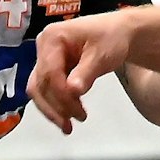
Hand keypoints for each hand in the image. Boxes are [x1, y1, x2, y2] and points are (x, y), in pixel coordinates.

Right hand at [26, 12, 137, 132]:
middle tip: (72, 122)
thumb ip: (86, 73)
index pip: (49, 71)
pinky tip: (67, 117)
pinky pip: (47, 91)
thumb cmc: (112, 37)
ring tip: (68, 126)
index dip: (60, 94)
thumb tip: (73, 91)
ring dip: (52, 110)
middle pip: (40, 83)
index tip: (75, 109)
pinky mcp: (51, 70)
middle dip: (55, 106)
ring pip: (40, 90)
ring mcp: (45, 59)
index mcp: (53, 37)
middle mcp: (44, 47)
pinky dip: (56, 105)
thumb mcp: (102, 54)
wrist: (119, 33)